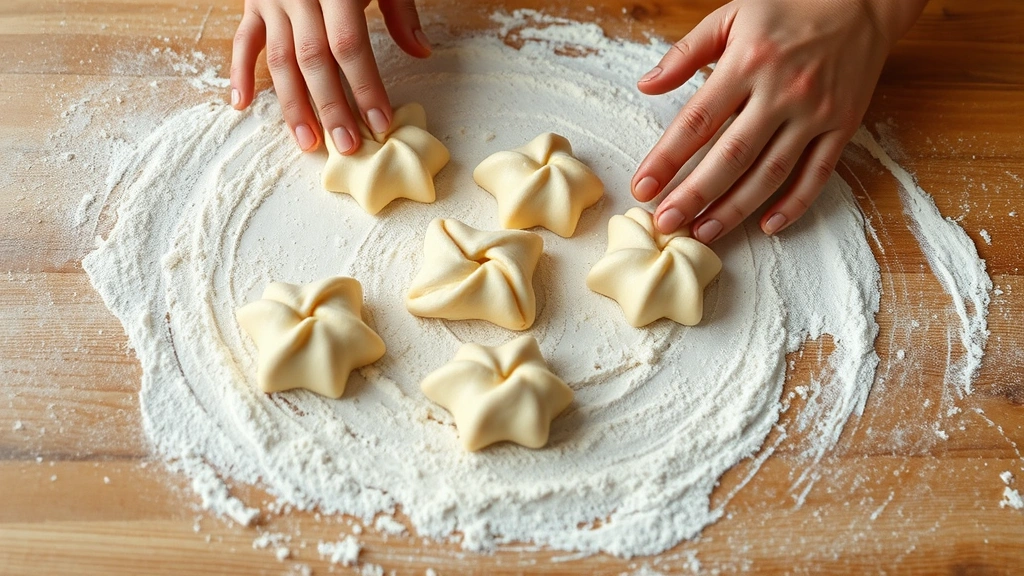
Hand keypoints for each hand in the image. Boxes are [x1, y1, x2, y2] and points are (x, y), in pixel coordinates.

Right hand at [230, 0, 430, 153]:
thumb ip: (400, 10)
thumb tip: (421, 52)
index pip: (349, 45)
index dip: (365, 86)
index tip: (379, 122)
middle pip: (314, 59)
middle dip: (331, 107)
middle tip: (347, 144)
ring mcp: (272, 0)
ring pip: (280, 59)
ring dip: (292, 105)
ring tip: (308, 141)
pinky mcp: (252, 3)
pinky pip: (243, 41)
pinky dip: (240, 72)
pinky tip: (242, 103)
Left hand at [632, 0, 926, 241]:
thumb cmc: (790, 4)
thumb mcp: (732, 14)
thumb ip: (687, 52)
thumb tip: (646, 85)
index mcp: (747, 62)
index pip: (697, 121)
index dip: (667, 158)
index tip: (642, 187)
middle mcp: (781, 91)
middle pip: (731, 156)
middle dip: (694, 195)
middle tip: (666, 222)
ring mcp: (815, 112)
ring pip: (770, 173)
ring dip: (735, 209)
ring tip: (703, 232)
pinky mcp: (843, 125)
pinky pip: (817, 173)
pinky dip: (794, 204)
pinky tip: (767, 226)